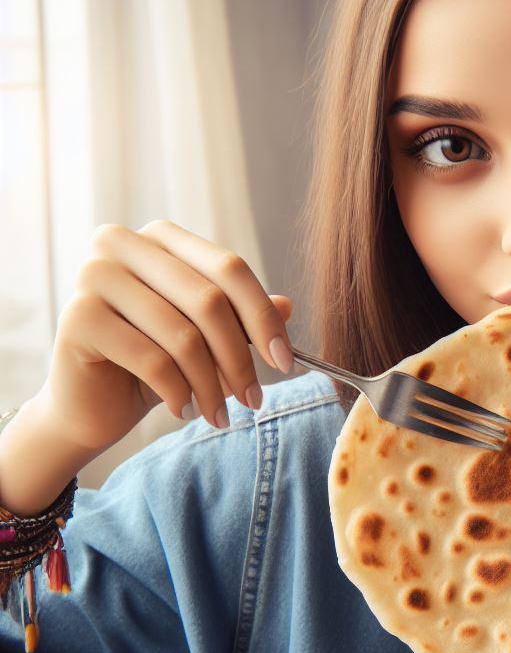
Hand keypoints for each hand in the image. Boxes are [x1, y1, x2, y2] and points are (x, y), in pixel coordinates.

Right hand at [41, 220, 294, 453]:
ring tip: (220, 415)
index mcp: (161, 237)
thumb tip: (288, 306)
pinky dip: (179, 394)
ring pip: (182, 336)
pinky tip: (186, 411)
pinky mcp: (78, 318)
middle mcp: (122, 244)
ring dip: (211, 386)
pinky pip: (152, 361)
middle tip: (254, 400)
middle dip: (240, 359)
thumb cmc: (153, 365)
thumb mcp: (207, 339)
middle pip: (209, 301)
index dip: (264, 317)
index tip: (286, 361)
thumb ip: (242, 317)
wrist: (91, 404)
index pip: (229, 268)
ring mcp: (94, 276)